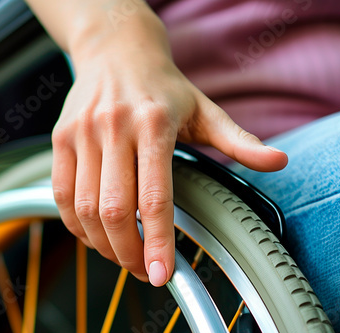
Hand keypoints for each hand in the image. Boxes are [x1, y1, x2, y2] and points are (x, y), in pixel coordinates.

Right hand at [50, 15, 287, 284]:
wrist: (116, 49)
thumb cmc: (163, 88)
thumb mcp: (205, 110)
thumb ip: (239, 141)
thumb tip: (278, 162)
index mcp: (154, 123)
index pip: (155, 198)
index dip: (157, 242)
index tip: (161, 274)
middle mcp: (114, 127)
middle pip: (115, 211)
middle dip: (128, 252)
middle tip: (144, 271)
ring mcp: (82, 133)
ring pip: (85, 209)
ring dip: (103, 245)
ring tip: (123, 256)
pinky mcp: (61, 139)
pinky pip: (61, 196)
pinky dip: (77, 226)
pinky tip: (95, 237)